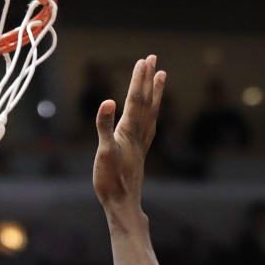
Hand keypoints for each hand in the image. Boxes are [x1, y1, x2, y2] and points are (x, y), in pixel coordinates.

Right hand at [93, 55, 165, 208]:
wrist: (123, 205)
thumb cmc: (110, 181)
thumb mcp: (103, 152)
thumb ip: (104, 126)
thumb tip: (108, 101)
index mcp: (128, 132)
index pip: (134, 100)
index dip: (138, 80)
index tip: (143, 60)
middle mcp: (138, 135)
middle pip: (145, 102)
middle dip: (148, 79)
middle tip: (153, 58)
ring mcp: (141, 144)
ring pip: (151, 113)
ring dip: (155, 93)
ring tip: (161, 76)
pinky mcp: (140, 154)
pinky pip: (150, 127)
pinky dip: (153, 114)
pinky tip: (153, 112)